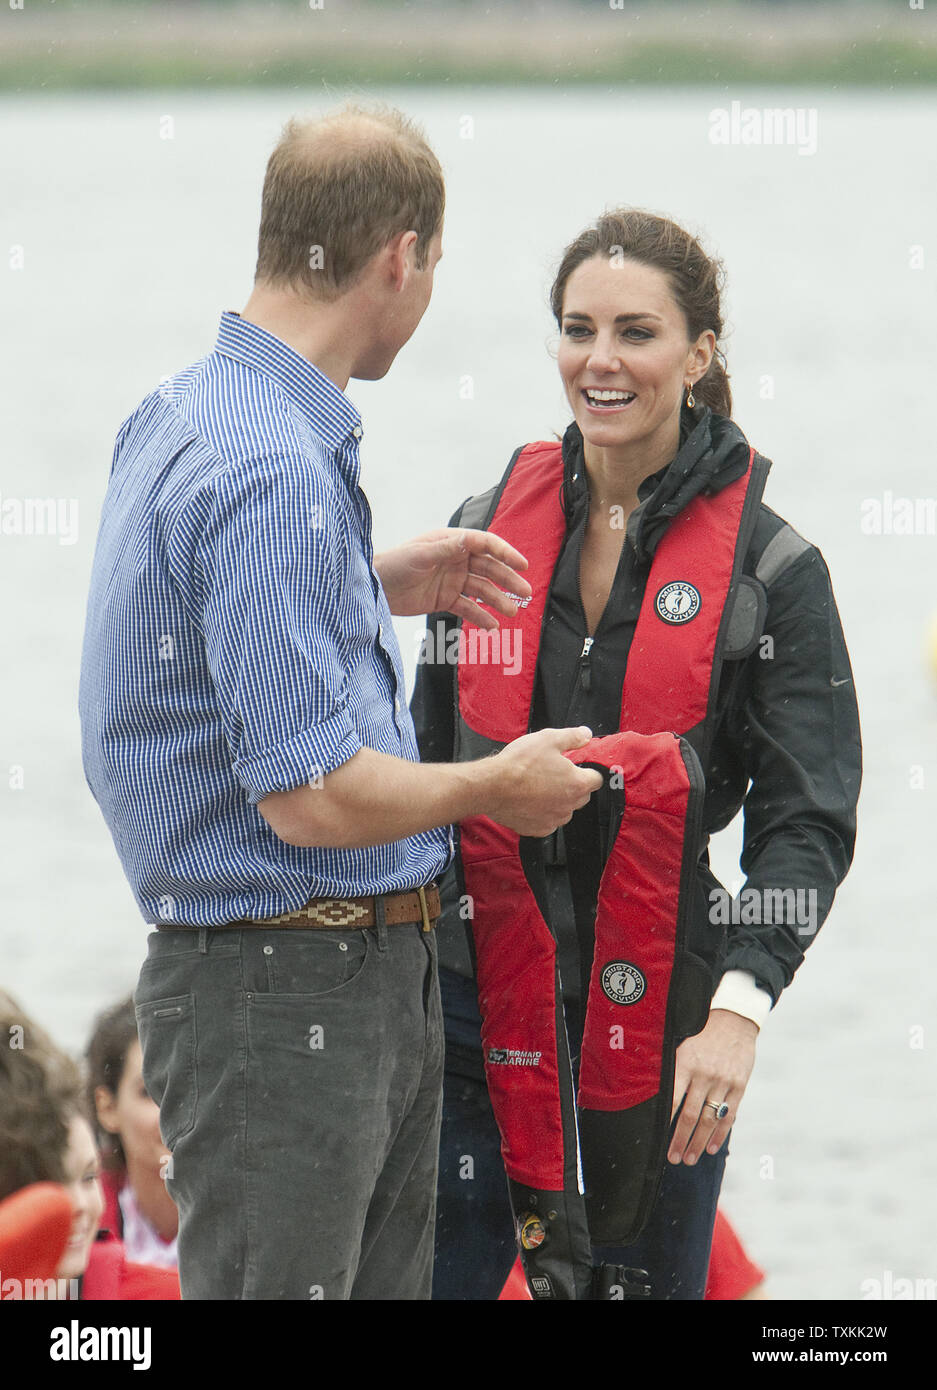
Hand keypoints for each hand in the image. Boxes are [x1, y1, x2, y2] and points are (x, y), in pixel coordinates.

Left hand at [372, 528, 530, 624]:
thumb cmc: (394, 564)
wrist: (374, 588)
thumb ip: (447, 549)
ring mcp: (451, 580)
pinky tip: (493, 626)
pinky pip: (468, 608)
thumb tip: (471, 540)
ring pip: (482, 590)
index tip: (523, 565)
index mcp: (451, 542)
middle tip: (526, 593)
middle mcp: (455, 560)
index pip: (485, 545)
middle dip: (508, 580)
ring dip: (498, 601)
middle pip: (489, 569)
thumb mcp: (421, 555)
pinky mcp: (444, 599)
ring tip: (512, 613)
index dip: (506, 553)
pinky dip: (481, 617)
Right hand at [482, 727, 602, 836]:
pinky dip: (542, 813)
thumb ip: (572, 737)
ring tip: (538, 787)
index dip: (587, 771)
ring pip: (565, 810)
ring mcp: (554, 820)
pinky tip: (529, 801)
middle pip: (582, 796)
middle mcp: (569, 805)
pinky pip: (548, 822)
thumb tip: (586, 735)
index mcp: (577, 783)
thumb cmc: (519, 763)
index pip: (596, 779)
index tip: (576, 767)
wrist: (492, 786)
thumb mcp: (548, 739)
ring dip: (558, 801)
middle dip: (573, 786)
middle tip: (553, 774)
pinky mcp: (538, 829)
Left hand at [667, 1008, 757, 1165]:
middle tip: (674, 1159)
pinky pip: (729, 1115)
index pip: (673, 1102)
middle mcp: (704, 1075)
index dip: (667, 1125)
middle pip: (690, 1116)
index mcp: (685, 1064)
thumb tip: (657, 1096)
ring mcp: (723, 1082)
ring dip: (699, 1143)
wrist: (734, 1018)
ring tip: (690, 1158)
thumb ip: (673, 1070)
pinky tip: (712, 1147)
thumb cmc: (701, 1033)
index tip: (660, 1143)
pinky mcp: (739, 1086)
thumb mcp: (681, 1045)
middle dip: (681, 1141)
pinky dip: (720, 1133)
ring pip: (709, 1120)